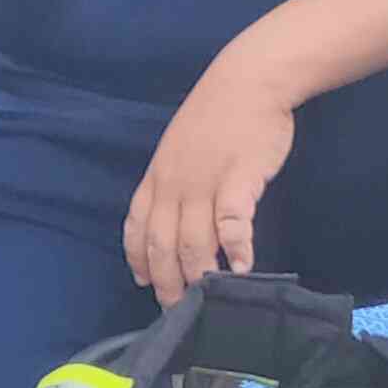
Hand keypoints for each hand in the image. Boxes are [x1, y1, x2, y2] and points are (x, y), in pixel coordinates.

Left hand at [128, 62, 297, 303]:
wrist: (249, 79)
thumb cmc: (217, 113)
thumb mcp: (178, 145)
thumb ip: (171, 181)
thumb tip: (170, 217)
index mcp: (157, 177)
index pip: (137, 228)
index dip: (139, 260)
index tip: (145, 285)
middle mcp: (174, 185)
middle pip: (162, 245)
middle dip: (167, 282)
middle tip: (179, 309)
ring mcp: (204, 182)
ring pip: (192, 241)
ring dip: (198, 275)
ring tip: (207, 297)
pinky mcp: (238, 179)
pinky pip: (231, 222)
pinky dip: (235, 249)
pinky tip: (242, 268)